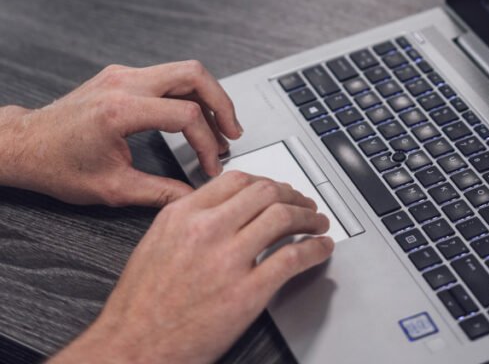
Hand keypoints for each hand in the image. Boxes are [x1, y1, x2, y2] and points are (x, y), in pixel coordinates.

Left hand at [0, 61, 241, 206]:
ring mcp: (122, 75)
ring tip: (220, 126)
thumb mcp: (111, 189)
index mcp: (121, 110)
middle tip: (233, 131)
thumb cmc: (57, 166)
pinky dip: (186, 94)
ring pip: (182, 69)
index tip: (211, 165)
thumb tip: (192, 198)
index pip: (184, 114)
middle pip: (193, 74)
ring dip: (207, 96)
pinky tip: (193, 116)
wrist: (26, 145)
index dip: (206, 142)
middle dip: (221, 102)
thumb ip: (159, 193)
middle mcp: (124, 83)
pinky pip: (165, 75)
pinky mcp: (121, 76)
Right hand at [51, 171, 333, 363]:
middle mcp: (207, 230)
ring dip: (308, 217)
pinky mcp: (246, 293)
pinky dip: (314, 249)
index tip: (276, 189)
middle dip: (291, 194)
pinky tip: (320, 248)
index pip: (237, 179)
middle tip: (303, 202)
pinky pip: (292, 258)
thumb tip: (221, 209)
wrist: (131, 347)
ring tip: (317, 222)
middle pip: (265, 192)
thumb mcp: (156, 242)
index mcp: (183, 215)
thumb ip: (189, 218)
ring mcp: (228, 260)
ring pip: (283, 217)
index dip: (265, 182)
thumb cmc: (139, 305)